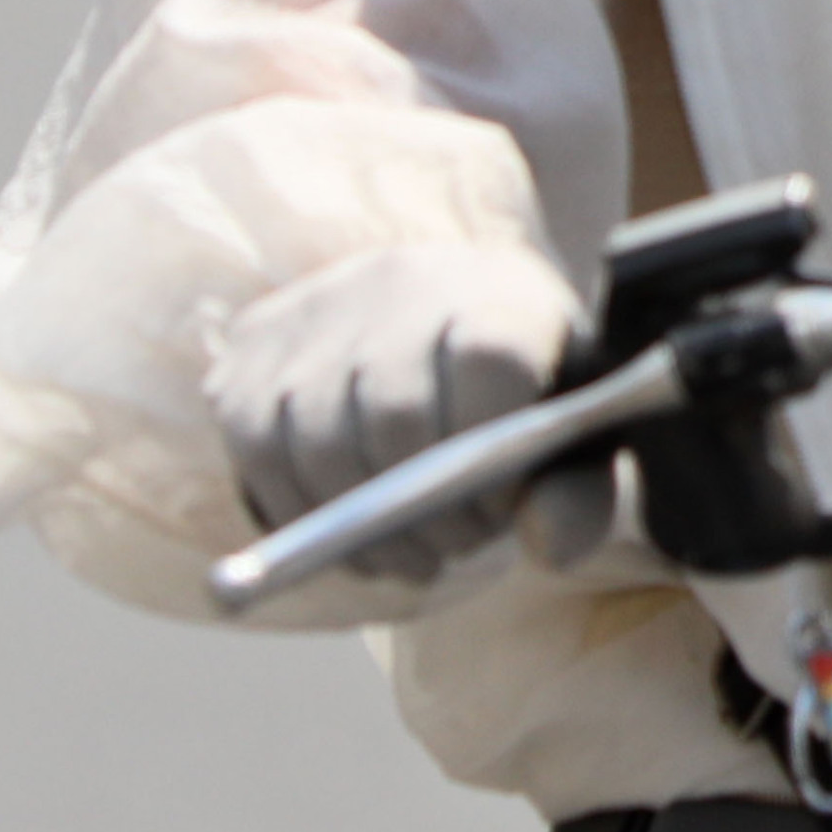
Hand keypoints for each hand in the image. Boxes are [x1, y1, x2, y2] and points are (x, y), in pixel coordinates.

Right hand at [206, 251, 558, 570]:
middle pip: (395, 416)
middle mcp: (403, 281)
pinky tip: (351, 534)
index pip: (489, 358)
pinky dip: (302, 514)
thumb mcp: (574, 444)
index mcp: (501, 291)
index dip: (490, 454)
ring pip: (319, 443)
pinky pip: (258, 451)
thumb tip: (543, 542)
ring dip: (362, 529)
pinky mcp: (254, 343)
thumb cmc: (526, 398)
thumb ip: (577, 497)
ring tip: (411, 551)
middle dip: (425, 512)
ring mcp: (318, 307)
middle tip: (454, 544)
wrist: (455, 323)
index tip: (502, 502)